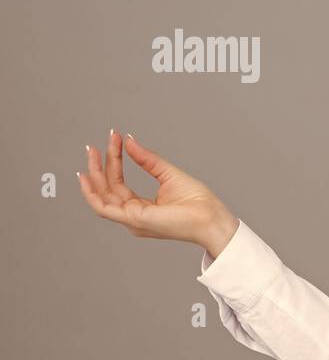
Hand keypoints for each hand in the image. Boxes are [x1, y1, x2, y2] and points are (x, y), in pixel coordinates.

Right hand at [76, 128, 238, 253]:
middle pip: (107, 189)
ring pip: (102, 195)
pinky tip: (87, 175)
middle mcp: (133, 215)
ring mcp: (132, 219)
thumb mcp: (168, 173)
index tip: (115, 139)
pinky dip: (91, 192)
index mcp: (141, 207)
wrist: (211, 217)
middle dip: (99, 165)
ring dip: (95, 172)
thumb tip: (129, 141)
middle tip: (94, 145)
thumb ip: (147, 159)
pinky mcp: (133, 219)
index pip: (119, 183)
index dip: (113, 161)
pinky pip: (102, 208)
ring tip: (93, 151)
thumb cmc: (198, 202)